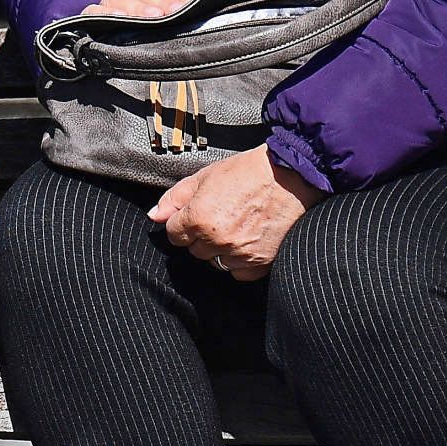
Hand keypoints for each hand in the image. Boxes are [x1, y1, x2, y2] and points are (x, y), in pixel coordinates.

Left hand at [148, 146, 320, 281]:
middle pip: (194, 250)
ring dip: (221, 250)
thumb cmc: (249, 171)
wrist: (292, 175)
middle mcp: (217, 240)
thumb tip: (154, 216)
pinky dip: (241, 262)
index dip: (183, 223)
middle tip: (221, 216)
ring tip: (237, 226)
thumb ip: (175, 199)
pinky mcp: (262, 263)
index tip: (198, 214)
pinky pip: (239, 273)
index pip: (174, 235)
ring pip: (216, 263)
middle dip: (202, 236)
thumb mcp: (205, 177)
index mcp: (199, 218)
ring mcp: (240, 254)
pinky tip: (248, 241)